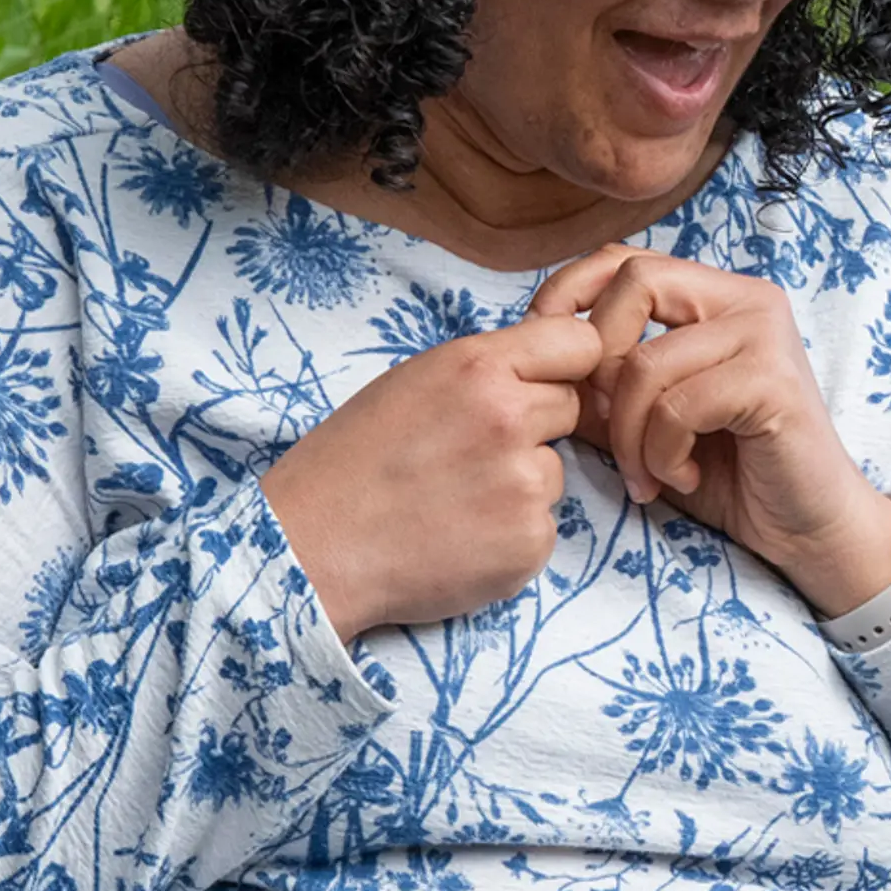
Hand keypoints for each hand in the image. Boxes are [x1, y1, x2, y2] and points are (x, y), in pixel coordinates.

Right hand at [260, 314, 603, 639]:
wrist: (313, 548)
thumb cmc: (353, 461)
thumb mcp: (413, 383)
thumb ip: (485, 370)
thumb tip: (546, 367)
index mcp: (477, 368)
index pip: (577, 342)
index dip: (563, 364)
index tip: (542, 383)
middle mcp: (509, 420)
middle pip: (569, 407)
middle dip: (535, 425)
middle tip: (470, 452)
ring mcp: (524, 487)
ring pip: (553, 472)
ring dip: (520, 484)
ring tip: (455, 500)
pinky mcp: (528, 544)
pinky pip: (542, 526)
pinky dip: (510, 534)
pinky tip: (460, 537)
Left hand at [529, 247, 890, 613]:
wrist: (808, 529)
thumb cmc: (731, 475)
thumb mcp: (647, 423)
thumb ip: (601, 389)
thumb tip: (535, 365)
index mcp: (716, 296)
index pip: (625, 258)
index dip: (570, 294)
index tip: (545, 357)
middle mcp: (747, 298)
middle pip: (634, 283)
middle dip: (597, 363)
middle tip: (608, 430)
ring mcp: (765, 334)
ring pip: (646, 362)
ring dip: (629, 435)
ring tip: (649, 476)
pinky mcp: (773, 382)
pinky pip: (678, 406)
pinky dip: (665, 454)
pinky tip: (686, 478)